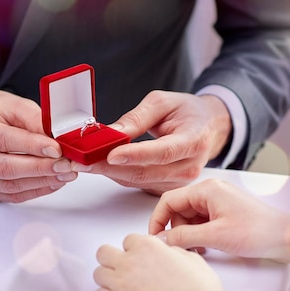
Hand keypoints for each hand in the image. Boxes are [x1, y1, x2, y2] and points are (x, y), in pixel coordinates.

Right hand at [0, 86, 76, 202]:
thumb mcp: (13, 104)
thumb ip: (34, 120)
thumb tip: (57, 139)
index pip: (2, 140)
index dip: (32, 146)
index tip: (56, 148)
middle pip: (5, 168)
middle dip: (40, 168)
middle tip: (66, 164)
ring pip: (10, 185)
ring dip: (42, 181)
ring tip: (65, 173)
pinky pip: (12, 195)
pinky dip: (36, 190)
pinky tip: (53, 181)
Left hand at [72, 91, 231, 194]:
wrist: (207, 127)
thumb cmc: (187, 112)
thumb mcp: (163, 102)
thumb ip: (137, 118)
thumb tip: (112, 134)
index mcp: (193, 141)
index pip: (163, 152)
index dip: (136, 155)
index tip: (111, 154)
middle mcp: (189, 166)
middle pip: (145, 172)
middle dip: (110, 167)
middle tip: (82, 159)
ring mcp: (179, 181)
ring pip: (138, 180)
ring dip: (109, 172)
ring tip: (85, 161)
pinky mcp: (167, 188)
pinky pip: (138, 183)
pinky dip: (118, 174)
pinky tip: (102, 164)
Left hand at [94, 234, 271, 290]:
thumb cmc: (201, 290)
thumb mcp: (190, 258)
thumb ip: (171, 251)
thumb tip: (164, 253)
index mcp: (147, 245)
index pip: (128, 240)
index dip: (134, 251)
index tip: (140, 261)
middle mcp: (130, 260)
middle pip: (104, 253)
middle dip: (112, 260)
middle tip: (124, 272)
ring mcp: (120, 282)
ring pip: (98, 274)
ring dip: (108, 280)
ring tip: (121, 290)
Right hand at [149, 179, 289, 263]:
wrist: (288, 238)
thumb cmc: (259, 232)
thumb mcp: (215, 236)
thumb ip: (183, 237)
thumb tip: (161, 240)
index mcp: (207, 189)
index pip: (169, 200)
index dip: (157, 220)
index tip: (154, 238)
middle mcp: (211, 191)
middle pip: (178, 209)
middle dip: (176, 230)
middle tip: (182, 248)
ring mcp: (218, 201)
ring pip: (189, 217)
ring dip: (188, 234)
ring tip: (200, 249)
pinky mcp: (224, 212)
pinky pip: (201, 221)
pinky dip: (199, 234)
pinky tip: (207, 246)